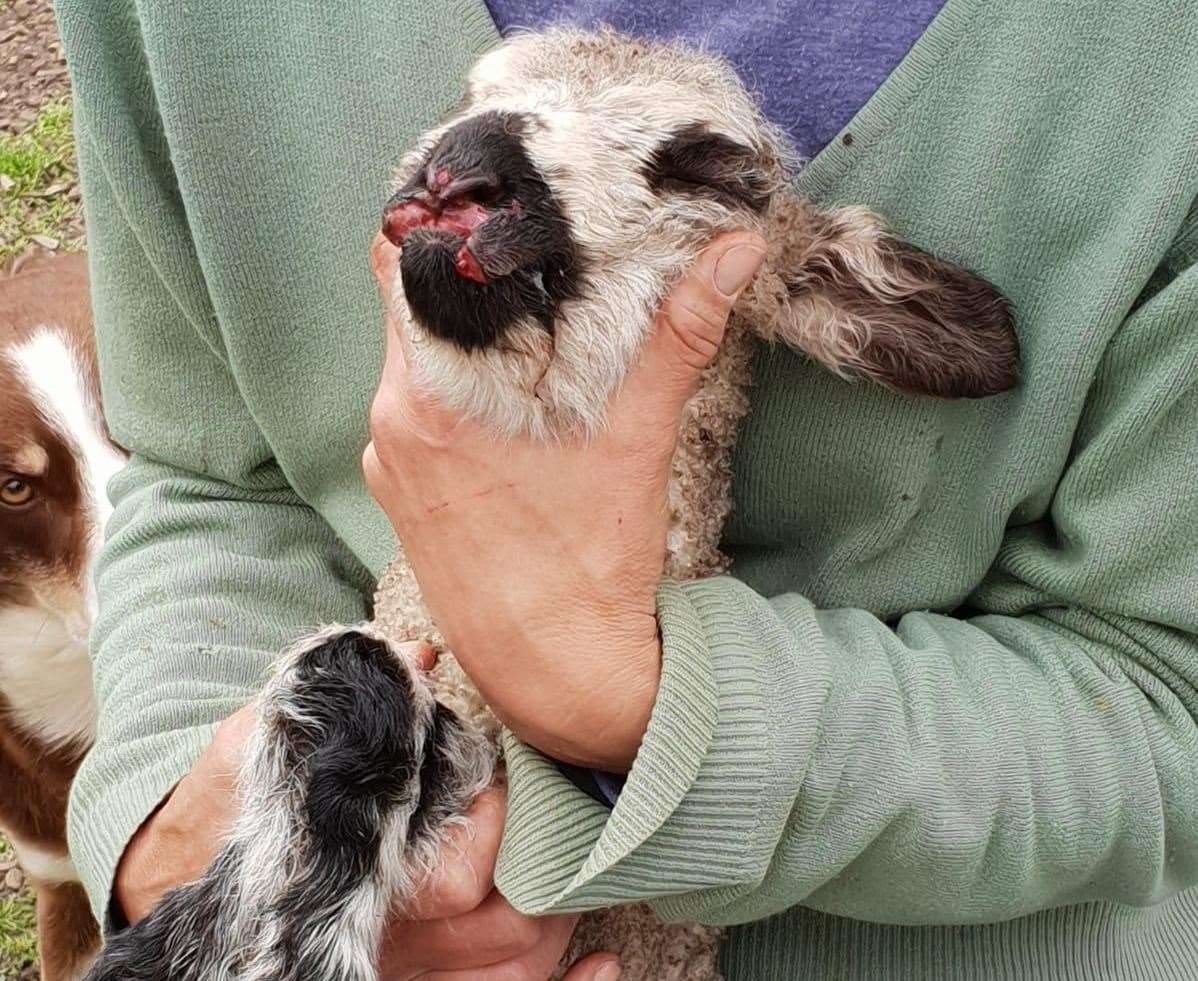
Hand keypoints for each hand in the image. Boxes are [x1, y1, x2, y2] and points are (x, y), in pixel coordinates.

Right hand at [116, 669, 617, 979]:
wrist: (187, 883)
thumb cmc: (230, 810)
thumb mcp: (264, 738)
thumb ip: (341, 701)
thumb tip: (420, 657)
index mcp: (362, 873)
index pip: (466, 872)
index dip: (500, 824)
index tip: (500, 780)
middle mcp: (396, 938)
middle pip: (509, 928)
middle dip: (550, 869)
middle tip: (566, 814)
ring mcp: (411, 971)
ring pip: (519, 968)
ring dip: (563, 921)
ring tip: (580, 864)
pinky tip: (598, 962)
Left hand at [363, 232, 764, 769]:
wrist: (559, 674)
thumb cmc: (591, 563)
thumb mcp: (637, 437)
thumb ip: (678, 336)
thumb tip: (734, 250)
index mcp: (429, 394)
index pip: (398, 265)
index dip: (438, 226)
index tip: (487, 211)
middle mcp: (391, 424)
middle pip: (410, 314)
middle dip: (466, 287)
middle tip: (529, 268)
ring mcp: (390, 466)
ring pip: (414, 368)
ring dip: (461, 347)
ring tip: (529, 340)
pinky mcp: (403, 500)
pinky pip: (416, 422)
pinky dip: (453, 402)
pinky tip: (510, 416)